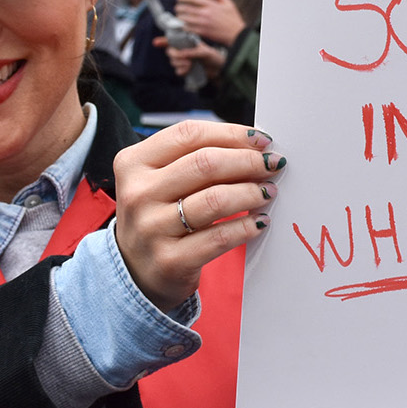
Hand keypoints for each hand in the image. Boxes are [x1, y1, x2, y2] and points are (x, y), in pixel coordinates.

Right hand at [111, 120, 283, 310]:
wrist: (134, 274)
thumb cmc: (157, 216)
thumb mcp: (160, 181)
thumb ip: (194, 159)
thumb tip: (252, 145)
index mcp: (134, 163)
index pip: (189, 135)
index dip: (231, 133)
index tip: (261, 140)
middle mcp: (138, 194)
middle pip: (206, 163)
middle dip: (248, 161)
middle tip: (272, 165)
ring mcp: (151, 229)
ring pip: (216, 200)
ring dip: (252, 192)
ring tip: (269, 192)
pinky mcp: (170, 260)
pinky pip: (220, 237)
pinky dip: (247, 226)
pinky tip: (260, 222)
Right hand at [155, 36, 226, 79]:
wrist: (218, 69)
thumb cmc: (213, 56)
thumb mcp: (204, 52)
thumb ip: (192, 52)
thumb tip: (181, 55)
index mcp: (186, 42)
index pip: (172, 40)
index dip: (162, 41)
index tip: (156, 42)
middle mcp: (183, 50)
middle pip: (170, 52)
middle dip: (176, 56)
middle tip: (186, 58)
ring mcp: (183, 60)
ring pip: (173, 62)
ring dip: (181, 64)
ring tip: (190, 64)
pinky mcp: (185, 70)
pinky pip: (177, 71)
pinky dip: (182, 71)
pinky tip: (189, 69)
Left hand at [175, 0, 247, 43]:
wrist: (236, 34)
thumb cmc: (232, 19)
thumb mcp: (228, 3)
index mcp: (211, 5)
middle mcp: (206, 13)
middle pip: (187, 8)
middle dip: (179, 7)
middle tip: (177, 8)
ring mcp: (203, 23)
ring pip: (185, 19)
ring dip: (180, 17)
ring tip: (179, 16)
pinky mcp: (202, 32)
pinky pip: (188, 28)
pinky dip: (184, 26)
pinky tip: (184, 25)